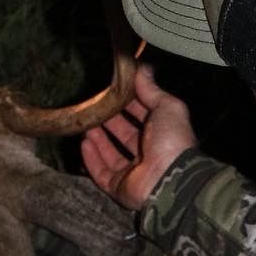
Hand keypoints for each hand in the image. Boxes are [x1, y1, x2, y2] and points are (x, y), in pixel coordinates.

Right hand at [81, 64, 195, 209]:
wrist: (169, 179)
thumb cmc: (171, 140)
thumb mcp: (167, 107)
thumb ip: (152, 89)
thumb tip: (142, 68)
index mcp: (162, 134)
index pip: (141, 116)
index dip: (127, 104)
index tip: (111, 91)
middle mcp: (148, 153)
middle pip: (124, 135)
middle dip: (109, 121)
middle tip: (93, 106)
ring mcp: (133, 172)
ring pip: (111, 154)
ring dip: (98, 139)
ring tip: (85, 123)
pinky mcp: (119, 187)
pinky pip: (101, 172)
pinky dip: (92, 158)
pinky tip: (83, 142)